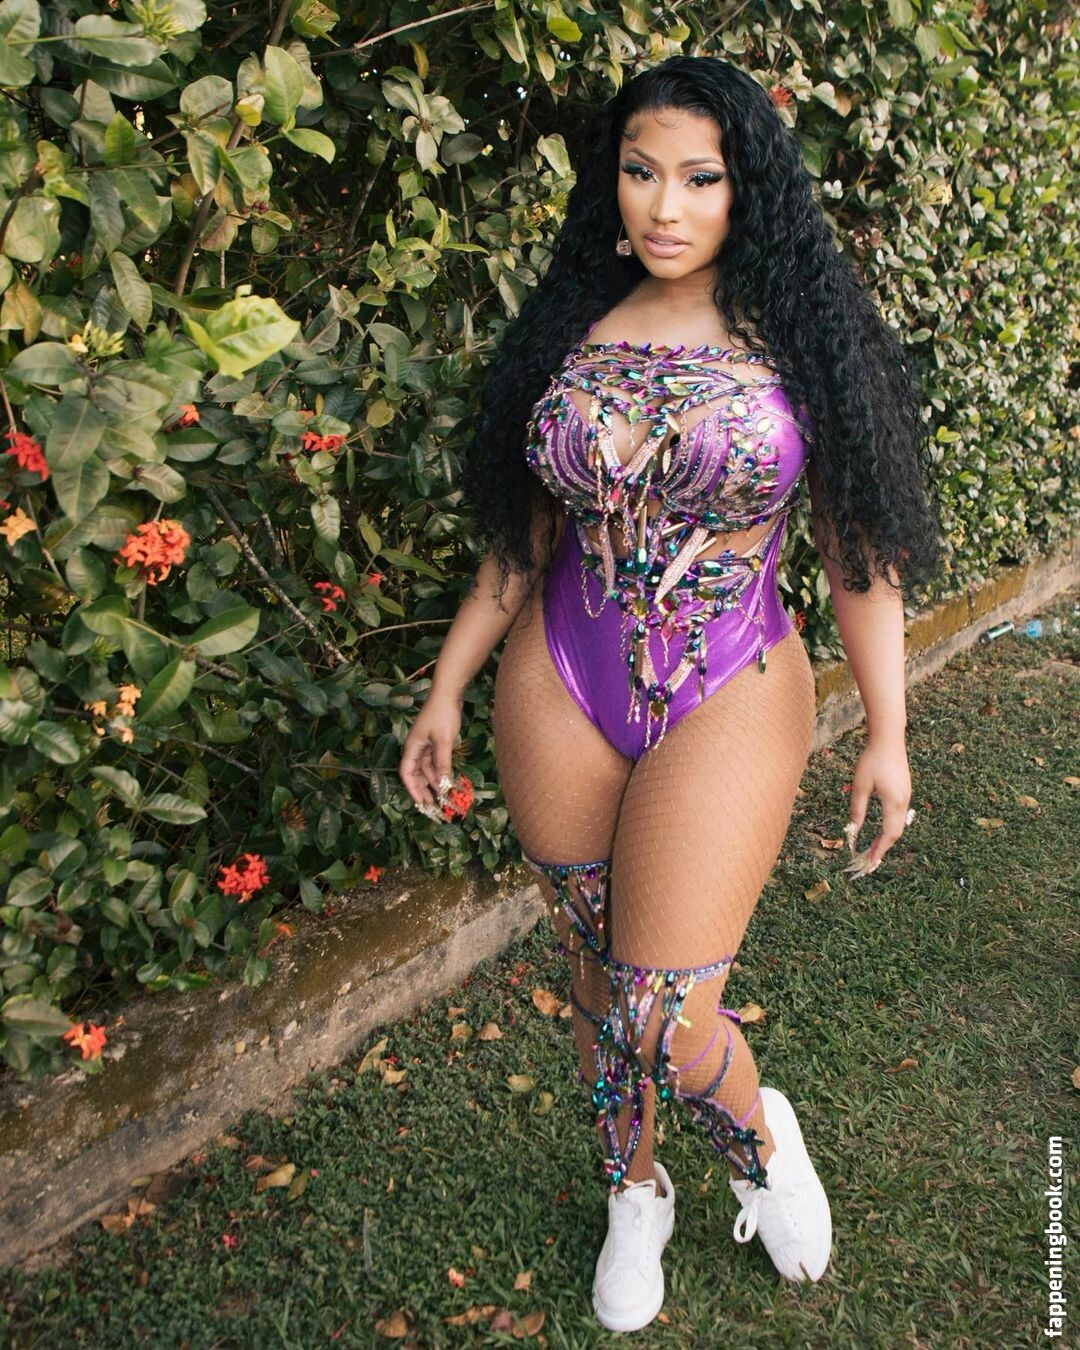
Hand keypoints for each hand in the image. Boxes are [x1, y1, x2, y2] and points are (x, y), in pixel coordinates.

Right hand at [398, 689, 462, 810]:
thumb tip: (443, 783)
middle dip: (423, 789)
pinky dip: (441, 770)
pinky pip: (435, 760)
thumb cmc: (442, 714)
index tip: (421, 802)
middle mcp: (416, 747)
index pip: (407, 773)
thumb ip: (442, 763)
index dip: (412, 788)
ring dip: (434, 781)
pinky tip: (448, 779)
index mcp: (412, 747)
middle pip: (416, 773)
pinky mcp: (435, 740)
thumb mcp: (443, 741)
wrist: (448, 693)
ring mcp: (425, 744)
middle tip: (432, 804)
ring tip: (443, 796)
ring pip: (427, 768)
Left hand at [841, 733, 913, 878]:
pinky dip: (889, 827)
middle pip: (895, 832)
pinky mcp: (904, 791)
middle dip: (883, 847)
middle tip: (870, 859)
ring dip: (886, 838)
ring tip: (873, 848)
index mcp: (893, 802)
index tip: (870, 861)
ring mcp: (906, 796)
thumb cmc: (872, 759)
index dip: (879, 849)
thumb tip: (853, 830)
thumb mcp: (859, 785)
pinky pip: (898, 816)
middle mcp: (904, 801)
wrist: (889, 738)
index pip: (888, 833)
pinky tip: (880, 830)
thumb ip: (857, 809)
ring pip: (898, 824)